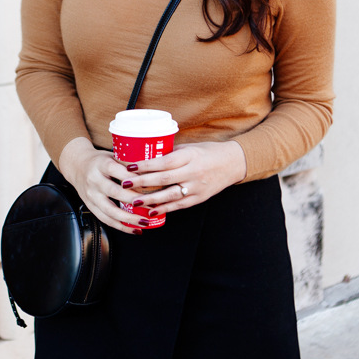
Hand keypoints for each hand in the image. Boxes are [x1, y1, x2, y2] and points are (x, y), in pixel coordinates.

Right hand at [58, 137, 154, 234]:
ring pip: (110, 210)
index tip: (150, 184)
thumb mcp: (112, 155)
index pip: (117, 171)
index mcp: (101, 164)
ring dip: (129, 218)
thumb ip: (129, 161)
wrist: (77, 166)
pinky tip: (133, 229)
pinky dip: (121, 226)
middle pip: (115, 192)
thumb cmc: (100, 161)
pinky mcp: (90, 206)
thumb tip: (153, 168)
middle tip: (152, 206)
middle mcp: (94, 180)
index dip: (133, 178)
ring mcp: (91, 195)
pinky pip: (106, 219)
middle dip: (135, 201)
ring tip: (144, 222)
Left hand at [115, 140, 246, 215]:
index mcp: (189, 156)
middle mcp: (193, 171)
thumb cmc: (208, 152)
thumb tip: (146, 156)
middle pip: (164, 179)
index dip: (145, 165)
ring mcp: (197, 187)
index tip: (129, 167)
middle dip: (143, 182)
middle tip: (125, 184)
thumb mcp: (189, 147)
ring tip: (135, 201)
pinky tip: (152, 212)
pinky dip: (165, 209)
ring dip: (151, 199)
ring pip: (171, 195)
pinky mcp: (200, 198)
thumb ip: (170, 153)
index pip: (164, 162)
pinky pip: (180, 205)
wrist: (233, 163)